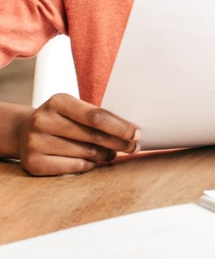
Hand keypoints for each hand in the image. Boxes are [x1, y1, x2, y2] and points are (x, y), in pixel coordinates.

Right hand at [16, 93, 140, 175]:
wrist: (22, 132)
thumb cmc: (61, 120)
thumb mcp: (74, 109)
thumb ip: (97, 116)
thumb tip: (131, 132)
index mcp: (58, 102)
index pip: (96, 116)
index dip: (120, 126)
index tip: (137, 133)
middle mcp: (43, 121)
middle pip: (93, 136)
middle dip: (119, 143)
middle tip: (134, 147)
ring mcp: (35, 143)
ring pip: (86, 153)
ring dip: (105, 155)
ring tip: (111, 153)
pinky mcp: (33, 163)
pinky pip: (74, 167)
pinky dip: (89, 165)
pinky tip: (92, 161)